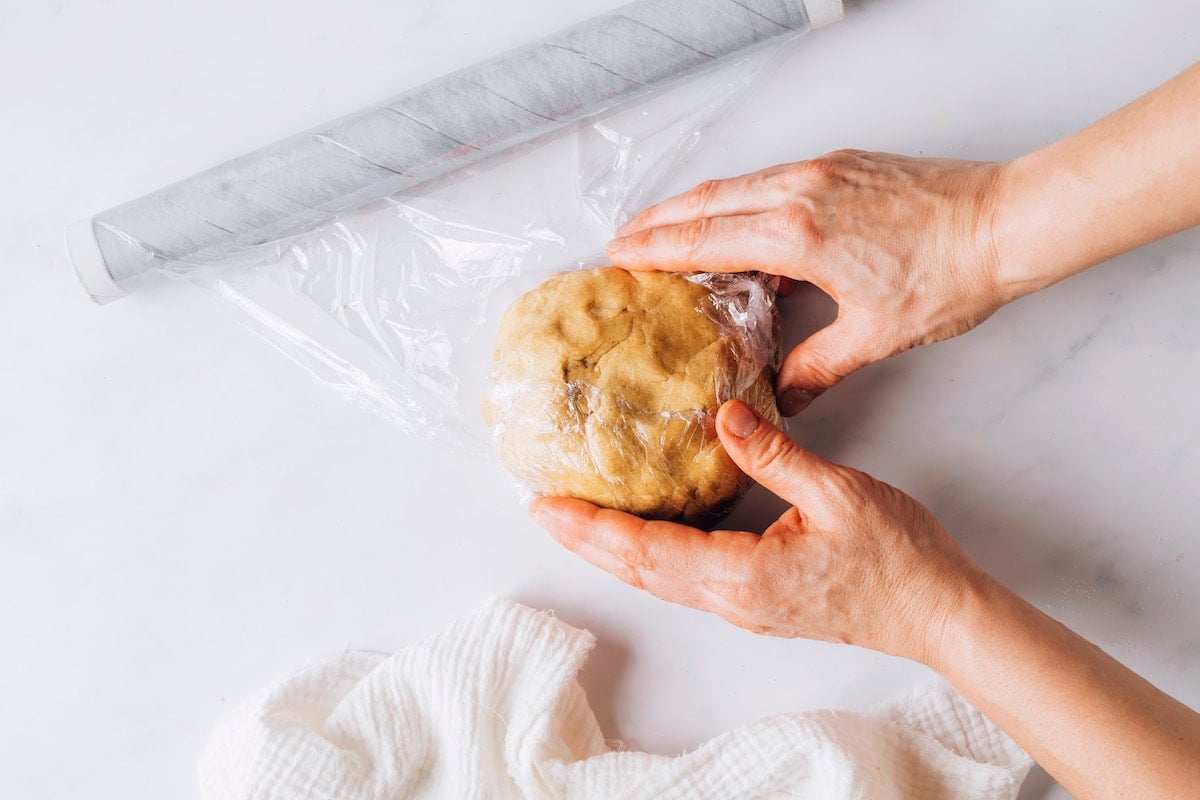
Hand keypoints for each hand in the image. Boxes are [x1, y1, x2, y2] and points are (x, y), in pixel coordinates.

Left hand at [530, 398, 984, 662]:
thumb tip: (723, 416)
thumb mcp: (839, 492)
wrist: (938, 614)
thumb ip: (775, 454)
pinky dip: (648, 557)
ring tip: (576, 521)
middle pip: (640, 572)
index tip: (550, 505)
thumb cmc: (898, 558)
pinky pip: (684, 582)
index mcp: (744, 574)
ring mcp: (743, 607)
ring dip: (612, 552)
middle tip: (541, 509)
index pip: (648, 550)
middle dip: (587, 541)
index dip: (594, 528)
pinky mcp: (757, 603)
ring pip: (659, 581)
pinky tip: (641, 537)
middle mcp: (732, 600)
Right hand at [607, 151, 1011, 413]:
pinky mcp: (843, 166)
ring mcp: (821, 171)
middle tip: (624, 238)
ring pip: (737, 184)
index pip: (704, 238)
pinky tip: (741, 224)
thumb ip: (818, 366)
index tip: (618, 254)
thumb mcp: (875, 334)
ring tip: (668, 228)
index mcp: (798, 233)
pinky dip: (740, 199)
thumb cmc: (948, 277)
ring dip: (696, 206)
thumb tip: (785, 397)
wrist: (1008, 224)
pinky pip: (772, 179)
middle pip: (707, 201)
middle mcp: (800, 191)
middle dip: (659, 219)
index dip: (655, 247)